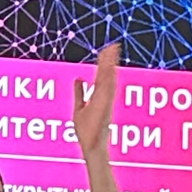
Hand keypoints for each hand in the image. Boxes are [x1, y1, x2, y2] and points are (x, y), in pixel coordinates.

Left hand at [67, 44, 120, 158]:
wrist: (92, 145)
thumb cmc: (86, 132)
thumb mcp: (79, 107)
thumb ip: (79, 93)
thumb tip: (77, 78)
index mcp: (99, 97)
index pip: (102, 75)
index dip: (104, 63)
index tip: (107, 50)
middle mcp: (104, 97)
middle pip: (107, 74)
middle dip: (110, 60)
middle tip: (114, 45)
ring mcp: (105, 100)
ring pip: (108, 77)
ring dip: (110, 63)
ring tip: (113, 49)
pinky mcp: (104, 103)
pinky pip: (106, 85)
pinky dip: (108, 75)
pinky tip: (110, 63)